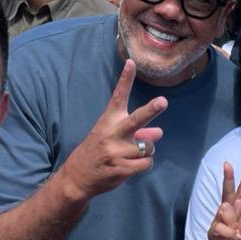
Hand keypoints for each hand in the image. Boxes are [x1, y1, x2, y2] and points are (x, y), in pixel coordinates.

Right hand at [58, 60, 165, 200]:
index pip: (118, 96)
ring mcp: (117, 152)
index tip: (131, 62)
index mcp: (109, 121)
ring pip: (148, 146)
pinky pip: (146, 163)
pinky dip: (144, 164)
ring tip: (131, 154)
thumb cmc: (98, 150)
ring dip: (146, 150)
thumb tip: (159, 133)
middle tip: (162, 101)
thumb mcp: (112, 135)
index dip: (125, 79)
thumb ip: (136, 131)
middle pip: (136, 120)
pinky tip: (132, 165)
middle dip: (151, 110)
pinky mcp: (122, 169)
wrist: (78, 177)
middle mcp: (113, 134)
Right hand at [206, 159, 240, 239]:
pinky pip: (221, 227)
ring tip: (237, 234)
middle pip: (228, 191)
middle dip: (228, 177)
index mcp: (239, 208)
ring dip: (232, 221)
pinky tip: (234, 238)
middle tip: (227, 163)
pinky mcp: (213, 229)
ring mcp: (219, 218)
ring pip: (225, 210)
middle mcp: (228, 210)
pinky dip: (229, 234)